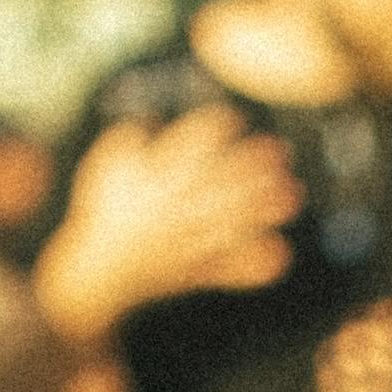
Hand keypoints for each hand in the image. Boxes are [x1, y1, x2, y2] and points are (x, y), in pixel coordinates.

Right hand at [36, 106, 301, 343]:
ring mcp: (185, 243)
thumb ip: (127, 140)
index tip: (234, 119)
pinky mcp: (194, 272)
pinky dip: (252, 266)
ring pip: (228, 223)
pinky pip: (227, 270)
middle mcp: (171, 211)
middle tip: (280, 152)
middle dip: (249, 168)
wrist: (99, 275)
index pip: (181, 152)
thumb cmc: (103, 215)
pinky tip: (280, 253)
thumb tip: (151, 116)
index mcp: (150, 183)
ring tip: (293, 194)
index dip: (210, 130)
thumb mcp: (104, 169)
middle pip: (216, 185)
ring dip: (262, 210)